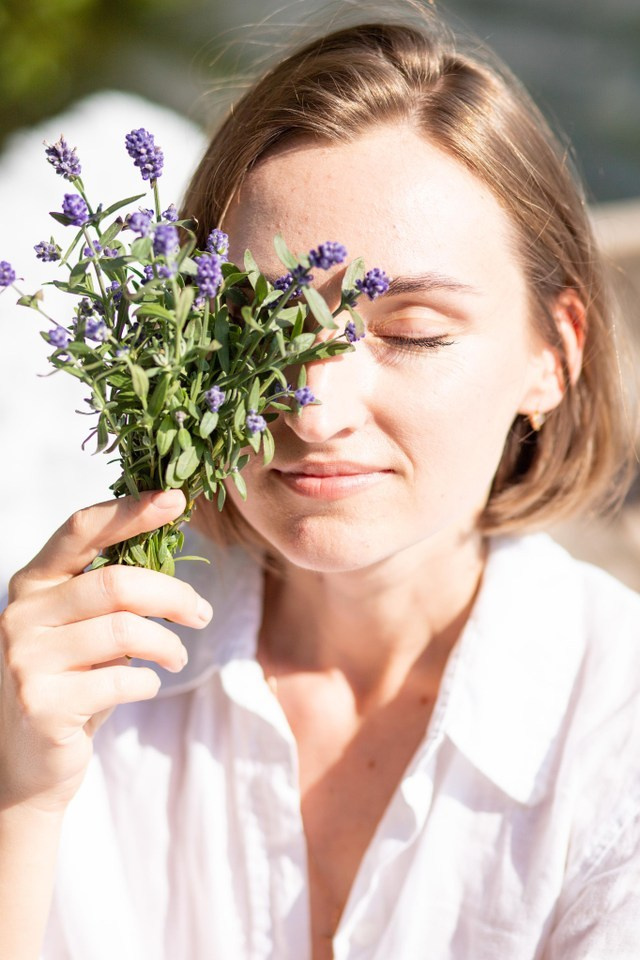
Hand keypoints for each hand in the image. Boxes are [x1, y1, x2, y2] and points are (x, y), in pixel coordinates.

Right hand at [0, 489, 211, 815]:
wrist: (31, 762)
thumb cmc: (73, 680)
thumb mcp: (85, 627)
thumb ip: (111, 590)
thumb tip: (171, 539)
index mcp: (33, 582)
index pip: (82, 530)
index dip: (131, 510)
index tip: (176, 498)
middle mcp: (21, 613)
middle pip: (116, 582)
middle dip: (172, 594)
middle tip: (202, 613)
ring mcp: (25, 658)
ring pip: (124, 630)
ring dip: (167, 643)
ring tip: (177, 656)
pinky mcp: (40, 703)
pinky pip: (122, 678)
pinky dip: (150, 681)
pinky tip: (147, 685)